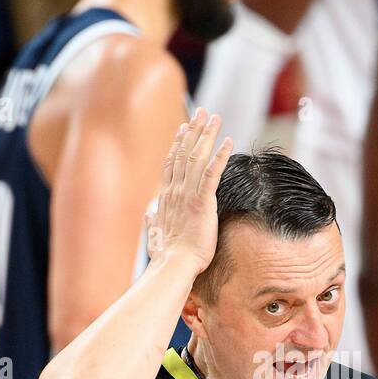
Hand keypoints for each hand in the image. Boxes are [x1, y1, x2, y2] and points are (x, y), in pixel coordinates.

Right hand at [145, 108, 232, 272]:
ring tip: (215, 118)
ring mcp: (188, 195)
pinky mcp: (203, 202)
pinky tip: (228, 141)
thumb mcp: (155, 235)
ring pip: (197, 157)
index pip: (172, 163)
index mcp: (166, 197)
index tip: (185, 127)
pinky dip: (220, 156)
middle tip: (202, 112)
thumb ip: (152, 221)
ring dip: (207, 135)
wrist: (174, 266)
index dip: (179, 143)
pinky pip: (212, 173)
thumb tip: (149, 214)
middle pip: (184, 153)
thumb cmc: (167, 256)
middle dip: (194, 130)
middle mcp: (175, 191)